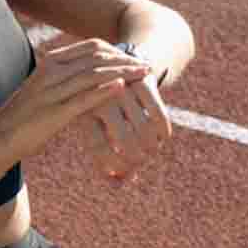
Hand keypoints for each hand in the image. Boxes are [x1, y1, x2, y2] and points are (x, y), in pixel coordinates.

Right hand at [0, 40, 151, 158]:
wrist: (1, 138)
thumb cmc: (25, 117)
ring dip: (122, 72)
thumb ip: (66, 80)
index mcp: (51, 62)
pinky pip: (84, 97)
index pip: (90, 47)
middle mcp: (52, 71)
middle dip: (124, 59)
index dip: (116, 50)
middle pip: (97, 57)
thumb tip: (89, 76)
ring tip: (142, 74)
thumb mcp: (46, 90)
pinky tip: (122, 88)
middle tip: (145, 65)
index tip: (133, 57)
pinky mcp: (55, 112)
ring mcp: (53, 91)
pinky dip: (104, 91)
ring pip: (95, 74)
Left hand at [90, 55, 172, 183]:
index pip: (99, 149)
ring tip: (152, 150)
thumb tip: (117, 185)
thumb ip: (108, 159)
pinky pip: (158, 116)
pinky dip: (163, 132)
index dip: (114, 166)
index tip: (124, 172)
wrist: (122, 62)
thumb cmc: (108, 107)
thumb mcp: (101, 128)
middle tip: (143, 160)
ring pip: (144, 131)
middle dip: (138, 158)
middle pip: (125, 142)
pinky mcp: (142, 82)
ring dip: (152, 147)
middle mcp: (101, 99)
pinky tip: (163, 137)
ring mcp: (123, 89)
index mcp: (84, 112)